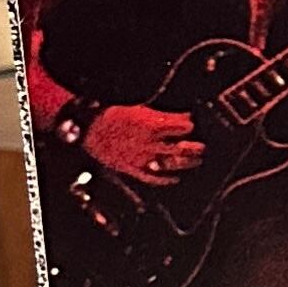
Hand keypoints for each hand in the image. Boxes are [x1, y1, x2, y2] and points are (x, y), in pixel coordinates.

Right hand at [82, 104, 202, 184]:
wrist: (85, 126)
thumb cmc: (109, 113)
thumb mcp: (138, 107)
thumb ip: (161, 114)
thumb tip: (183, 115)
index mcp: (152, 124)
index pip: (183, 126)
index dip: (189, 124)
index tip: (191, 123)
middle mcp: (150, 142)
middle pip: (181, 147)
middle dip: (194, 147)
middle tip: (202, 147)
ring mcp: (141, 157)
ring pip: (171, 163)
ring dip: (186, 162)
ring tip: (196, 160)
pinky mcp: (131, 168)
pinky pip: (152, 178)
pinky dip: (165, 179)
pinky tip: (175, 179)